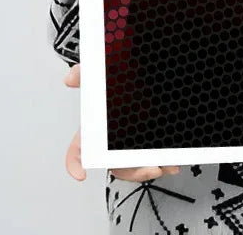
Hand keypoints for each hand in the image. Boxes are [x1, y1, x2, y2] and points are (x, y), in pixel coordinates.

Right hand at [63, 63, 180, 181]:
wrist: (147, 69)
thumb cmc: (122, 75)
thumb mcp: (105, 71)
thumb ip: (86, 73)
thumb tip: (71, 78)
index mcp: (98, 128)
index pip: (79, 148)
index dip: (75, 162)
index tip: (81, 173)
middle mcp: (114, 138)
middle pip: (115, 165)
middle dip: (130, 171)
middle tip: (147, 168)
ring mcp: (133, 141)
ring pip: (135, 166)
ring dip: (148, 170)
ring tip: (163, 167)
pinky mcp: (150, 140)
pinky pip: (153, 159)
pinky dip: (163, 164)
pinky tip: (171, 164)